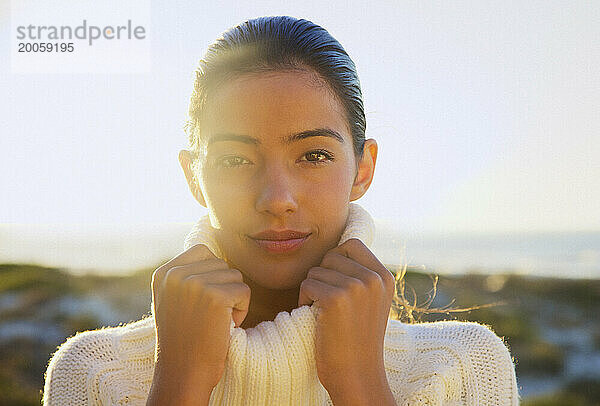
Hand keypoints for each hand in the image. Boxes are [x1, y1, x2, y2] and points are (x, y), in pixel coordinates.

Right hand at [147, 244, 250, 405]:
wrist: (183, 374)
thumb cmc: (184, 340)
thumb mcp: (172, 300)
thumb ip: (184, 275)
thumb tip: (207, 251)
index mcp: (164, 273)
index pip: (203, 251)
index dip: (213, 276)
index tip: (202, 303)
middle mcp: (175, 274)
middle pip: (222, 264)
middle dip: (223, 289)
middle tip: (207, 317)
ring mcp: (194, 283)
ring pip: (235, 277)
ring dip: (233, 301)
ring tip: (213, 322)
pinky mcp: (214, 296)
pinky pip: (244, 291)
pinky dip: (241, 311)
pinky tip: (223, 327)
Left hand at [298, 238, 395, 404]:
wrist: (357, 375)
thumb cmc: (357, 339)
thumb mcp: (372, 301)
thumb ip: (362, 274)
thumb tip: (339, 248)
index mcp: (384, 276)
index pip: (351, 244)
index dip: (336, 259)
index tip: (334, 282)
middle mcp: (374, 278)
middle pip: (331, 256)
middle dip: (322, 276)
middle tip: (326, 301)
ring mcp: (356, 287)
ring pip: (316, 270)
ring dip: (312, 290)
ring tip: (323, 313)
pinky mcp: (336, 299)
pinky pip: (307, 284)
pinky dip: (304, 300)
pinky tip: (315, 318)